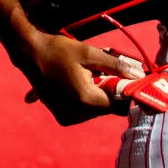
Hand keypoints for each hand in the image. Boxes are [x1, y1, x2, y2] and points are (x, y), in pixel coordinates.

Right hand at [15, 30, 142, 125]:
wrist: (28, 54)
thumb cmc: (58, 50)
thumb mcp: (89, 53)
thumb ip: (116, 66)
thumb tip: (139, 75)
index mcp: (86, 100)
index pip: (119, 106)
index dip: (123, 92)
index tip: (120, 77)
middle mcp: (77, 114)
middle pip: (107, 108)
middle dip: (109, 91)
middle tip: (98, 72)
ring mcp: (67, 117)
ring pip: (95, 110)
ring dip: (96, 94)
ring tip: (84, 76)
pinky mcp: (61, 116)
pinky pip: (83, 111)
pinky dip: (84, 99)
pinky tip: (74, 84)